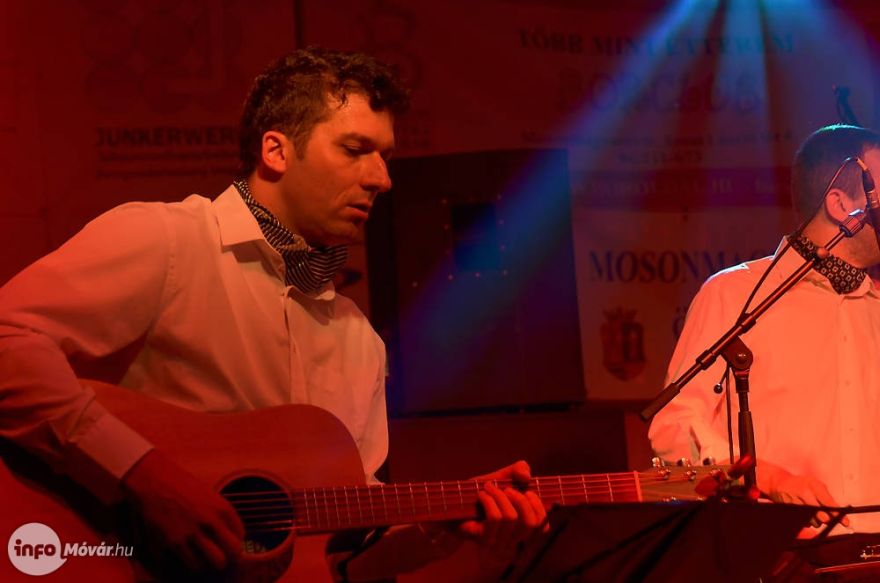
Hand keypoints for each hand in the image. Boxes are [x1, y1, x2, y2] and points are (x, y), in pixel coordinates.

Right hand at [121, 449, 244, 572]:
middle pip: (232, 553)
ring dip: (207, 562)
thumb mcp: (209, 495)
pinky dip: (189, 563)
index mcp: (222, 508)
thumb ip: (221, 515)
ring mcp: (190, 534)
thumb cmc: (180, 485)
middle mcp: (209, 522)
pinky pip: (188, 564)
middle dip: (227, 556)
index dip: (234, 541)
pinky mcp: (171, 543)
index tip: (226, 542)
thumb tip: (230, 535)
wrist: (152, 479)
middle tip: (219, 554)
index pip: (240, 536)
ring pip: (210, 564)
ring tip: (201, 556)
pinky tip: (186, 554)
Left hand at [455, 461, 547, 556]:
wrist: (453, 502)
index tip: (528, 491)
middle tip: (507, 489)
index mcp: (522, 527)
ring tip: (488, 488)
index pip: (543, 527)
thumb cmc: (481, 492)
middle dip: (520, 500)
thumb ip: (518, 470)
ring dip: (499, 496)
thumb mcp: (502, 477)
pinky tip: (481, 495)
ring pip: (511, 518)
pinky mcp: (483, 538)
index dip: (540, 508)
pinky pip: (494, 518)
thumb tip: (527, 477)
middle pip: (531, 523)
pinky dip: (488, 500)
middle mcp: (513, 539)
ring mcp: (498, 541)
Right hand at [757, 460, 849, 529]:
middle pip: (821, 514)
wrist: (778, 481)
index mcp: (814, 485)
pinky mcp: (788, 507)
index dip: (838, 514)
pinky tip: (805, 514)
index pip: (829, 503)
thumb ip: (826, 498)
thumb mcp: (815, 485)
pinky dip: (806, 520)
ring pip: (811, 520)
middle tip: (827, 519)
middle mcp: (804, 492)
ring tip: (813, 514)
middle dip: (826, 519)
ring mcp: (795, 500)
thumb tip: (839, 513)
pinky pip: (802, 520)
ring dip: (816, 521)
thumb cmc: (801, 484)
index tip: (846, 523)